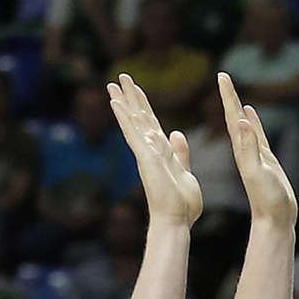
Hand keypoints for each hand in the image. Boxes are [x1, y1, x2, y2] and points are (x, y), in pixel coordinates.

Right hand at [107, 74, 200, 227]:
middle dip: (130, 97)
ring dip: (123, 101)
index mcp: (162, 152)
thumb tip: (176, 133)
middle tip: (120, 77)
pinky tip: (115, 103)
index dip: (143, 105)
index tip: (136, 90)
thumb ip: (180, 153)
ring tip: (113, 83)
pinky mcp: (145, 158)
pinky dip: (124, 118)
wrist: (177, 221)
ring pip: (132, 121)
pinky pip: (132, 134)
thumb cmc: (182, 205)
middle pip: (139, 117)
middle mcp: (150, 150)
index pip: (150, 123)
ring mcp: (146, 153)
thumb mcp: (186, 173)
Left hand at [216, 77, 296, 227]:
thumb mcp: (257, 172)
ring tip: (233, 92)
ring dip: (238, 108)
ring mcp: (255, 155)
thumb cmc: (268, 200)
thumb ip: (249, 148)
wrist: (275, 220)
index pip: (232, 117)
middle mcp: (245, 150)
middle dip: (229, 96)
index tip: (222, 76)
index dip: (228, 96)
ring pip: (244, 125)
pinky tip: (249, 115)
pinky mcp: (265, 161)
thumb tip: (241, 121)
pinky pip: (256, 135)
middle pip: (235, 117)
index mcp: (242, 150)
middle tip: (223, 76)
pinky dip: (252, 122)